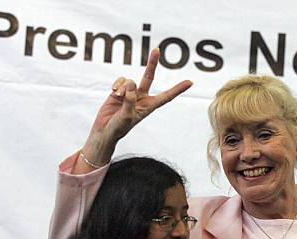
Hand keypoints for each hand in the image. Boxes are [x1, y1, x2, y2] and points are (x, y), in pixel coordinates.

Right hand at [78, 48, 191, 171]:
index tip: (190, 82)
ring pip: (130, 81)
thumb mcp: (126, 117)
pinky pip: (121, 80)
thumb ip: (130, 100)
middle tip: (156, 49)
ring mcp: (130, 93)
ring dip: (123, 88)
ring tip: (118, 98)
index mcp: (149, 107)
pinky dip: (117, 85)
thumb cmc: (119, 128)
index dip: (178, 89)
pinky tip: (114, 93)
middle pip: (149, 77)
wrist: (105, 130)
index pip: (166, 96)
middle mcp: (141, 97)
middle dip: (152, 64)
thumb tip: (132, 83)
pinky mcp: (120, 90)